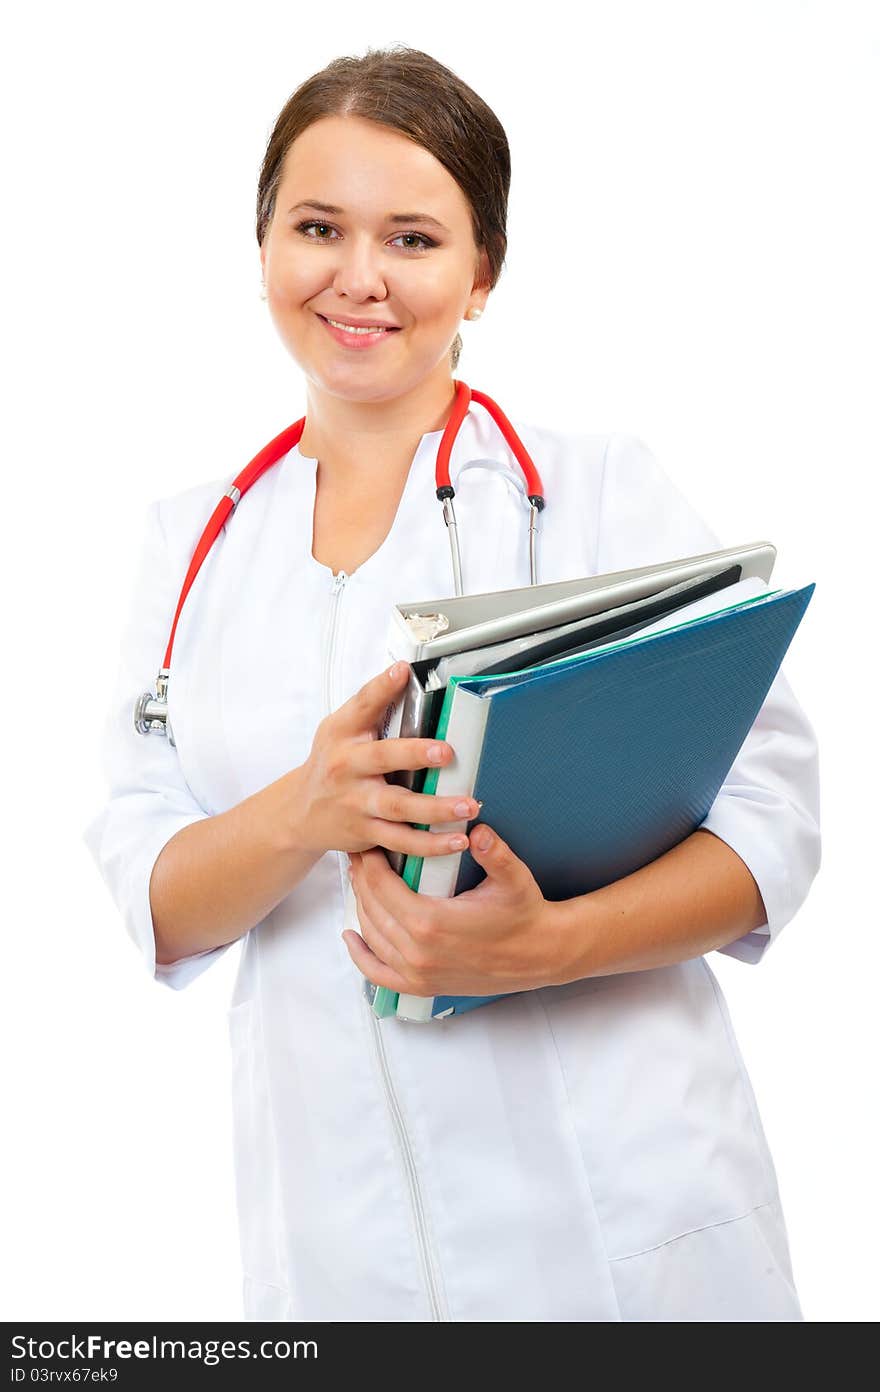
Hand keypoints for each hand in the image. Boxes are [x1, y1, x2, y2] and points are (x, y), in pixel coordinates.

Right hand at [292, 661, 481, 858]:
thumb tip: (402, 670)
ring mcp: (356, 802)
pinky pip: (400, 840)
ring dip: (435, 808)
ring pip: (397, 807)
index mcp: (343, 733)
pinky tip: (455, 841)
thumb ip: (370, 704)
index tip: (403, 672)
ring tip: (467, 806)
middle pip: (381, 758)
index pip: (362, 704)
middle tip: (446, 752)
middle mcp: (347, 766)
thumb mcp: (339, 728)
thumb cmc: (330, 764)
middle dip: (414, 755)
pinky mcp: (365, 832)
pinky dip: (429, 844)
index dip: (382, 687)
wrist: (299, 812)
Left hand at [343, 822, 569, 998]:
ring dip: (360, 907)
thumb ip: (494, 852)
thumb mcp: (512, 878)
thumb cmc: (525, 914)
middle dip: (362, 879)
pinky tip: (352, 937)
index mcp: (431, 922)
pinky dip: (360, 956)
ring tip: (359, 881)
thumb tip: (477, 830)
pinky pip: (378, 974)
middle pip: (371, 908)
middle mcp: (418, 951)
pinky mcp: (423, 986)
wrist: (541, 954)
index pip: (382, 886)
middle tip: (360, 855)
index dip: (370, 862)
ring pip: (372, 935)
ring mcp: (418, 972)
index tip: (367, 843)